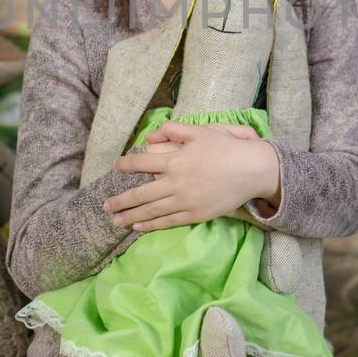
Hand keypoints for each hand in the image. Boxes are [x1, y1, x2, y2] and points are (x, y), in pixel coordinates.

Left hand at [104, 120, 280, 230]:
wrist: (252, 170)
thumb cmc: (227, 148)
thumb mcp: (201, 131)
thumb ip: (174, 130)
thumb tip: (150, 136)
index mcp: (175, 159)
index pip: (142, 162)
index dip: (126, 164)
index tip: (116, 167)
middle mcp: (176, 182)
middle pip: (140, 194)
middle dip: (120, 201)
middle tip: (105, 205)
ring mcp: (185, 201)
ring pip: (151, 211)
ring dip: (130, 216)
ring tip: (115, 221)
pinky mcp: (195, 214)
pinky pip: (168, 221)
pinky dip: (151, 225)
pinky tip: (138, 227)